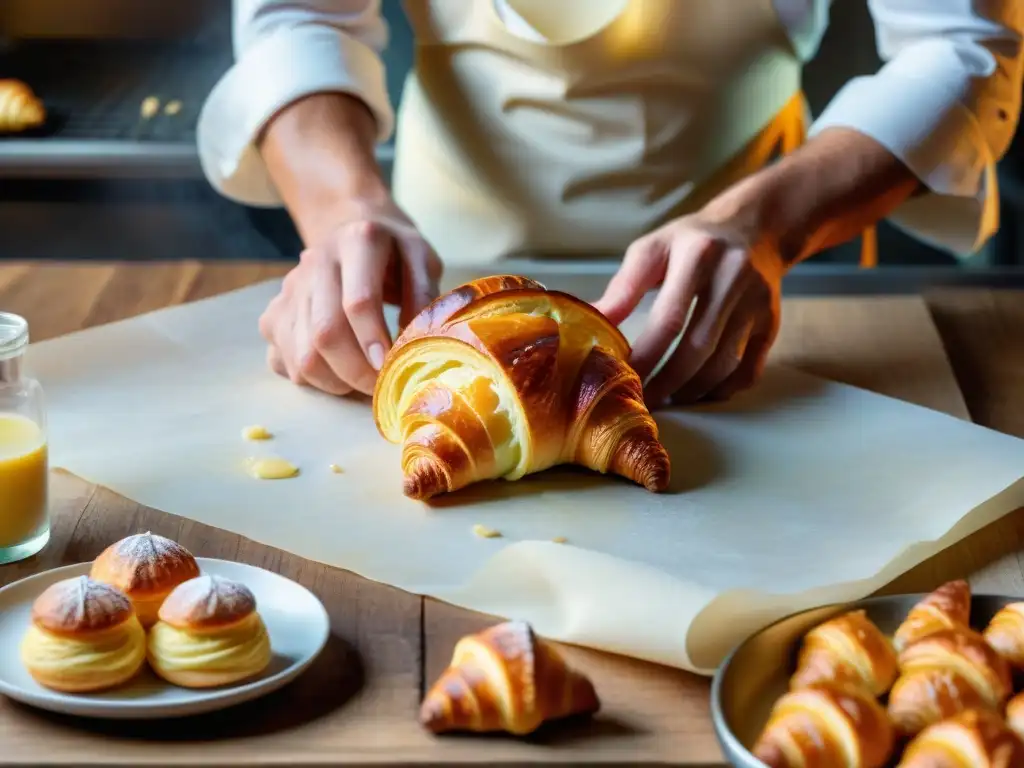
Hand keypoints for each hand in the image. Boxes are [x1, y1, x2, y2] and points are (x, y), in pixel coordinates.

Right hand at [259, 201, 441, 396]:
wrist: (348, 227)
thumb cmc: (393, 251)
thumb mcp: (421, 258)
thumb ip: (423, 295)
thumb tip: (418, 341)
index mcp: (357, 242)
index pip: (358, 301)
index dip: (374, 341)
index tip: (390, 367)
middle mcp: (316, 263)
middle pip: (325, 333)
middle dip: (356, 372)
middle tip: (381, 386)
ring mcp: (289, 290)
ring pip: (302, 355)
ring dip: (335, 382)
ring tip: (362, 381)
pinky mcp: (273, 314)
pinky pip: (283, 362)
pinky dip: (311, 380)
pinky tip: (336, 372)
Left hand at [593, 213, 784, 405]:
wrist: (753, 228)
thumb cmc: (690, 242)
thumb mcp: (653, 249)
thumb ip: (623, 286)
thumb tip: (591, 319)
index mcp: (698, 255)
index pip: (669, 318)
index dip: (646, 355)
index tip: (622, 377)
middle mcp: (734, 278)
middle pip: (699, 346)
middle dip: (666, 381)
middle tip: (642, 400)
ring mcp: (758, 303)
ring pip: (725, 363)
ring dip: (692, 389)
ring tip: (666, 398)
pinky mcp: (771, 322)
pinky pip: (748, 369)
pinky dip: (721, 388)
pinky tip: (697, 392)